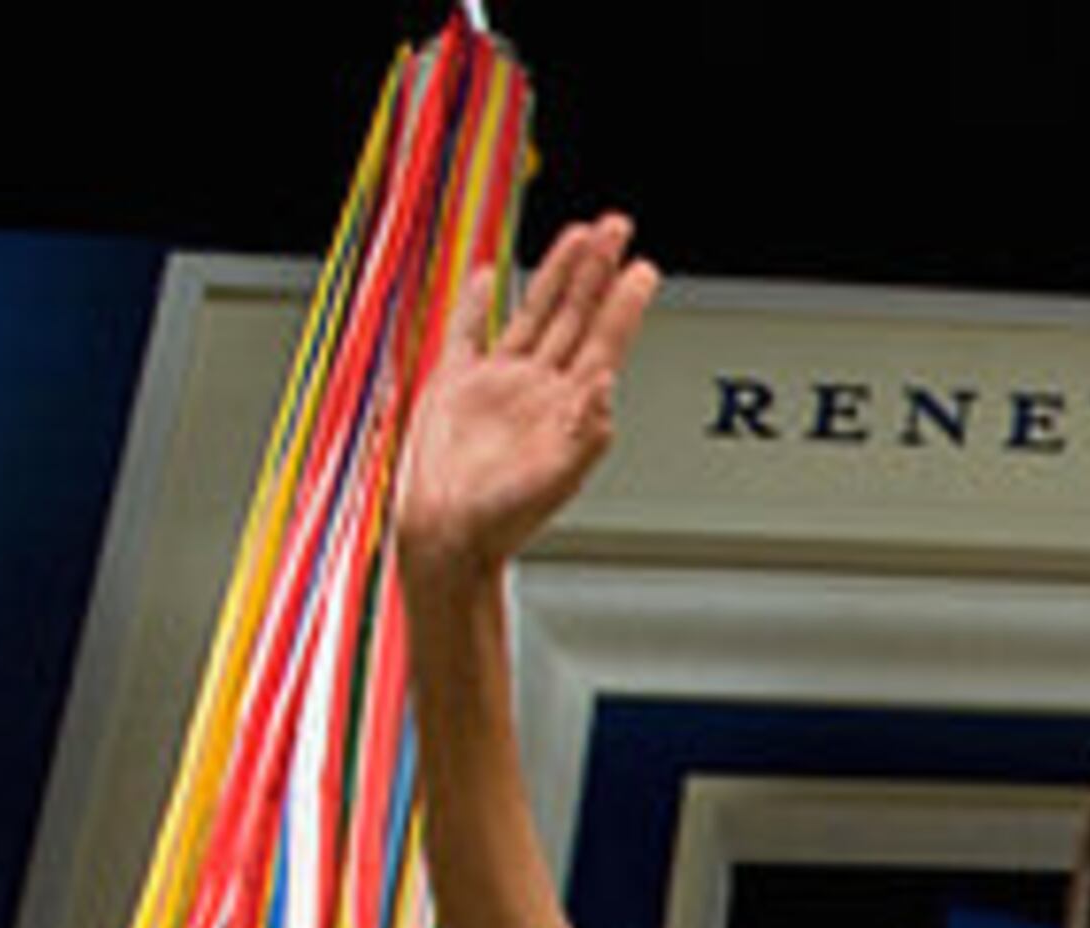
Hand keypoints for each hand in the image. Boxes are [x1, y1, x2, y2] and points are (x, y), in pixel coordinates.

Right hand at [393, 214, 663, 588]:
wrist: (445, 537)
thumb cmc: (502, 521)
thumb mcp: (552, 477)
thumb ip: (583, 431)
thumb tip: (606, 384)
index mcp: (567, 407)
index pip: (604, 341)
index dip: (624, 304)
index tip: (644, 268)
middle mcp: (538, 389)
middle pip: (574, 316)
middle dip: (597, 271)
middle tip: (617, 226)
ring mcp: (497, 383)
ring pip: (532, 313)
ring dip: (554, 274)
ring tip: (577, 235)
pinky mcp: (453, 384)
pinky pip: (467, 330)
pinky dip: (476, 300)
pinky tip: (486, 273)